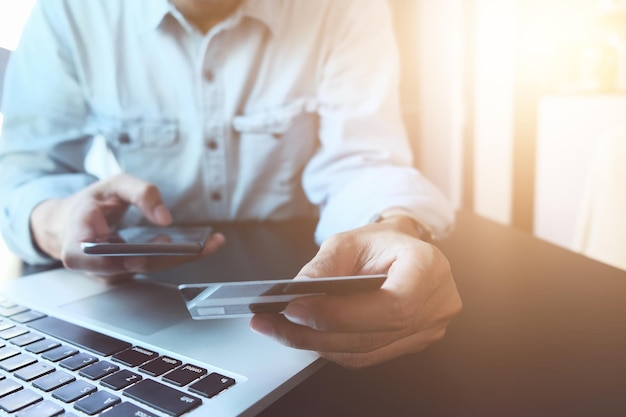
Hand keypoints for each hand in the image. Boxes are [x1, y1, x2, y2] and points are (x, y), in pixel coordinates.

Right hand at [30, 173, 223, 280]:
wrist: (75, 221)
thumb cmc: (92, 203)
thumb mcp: (113, 185)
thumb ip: (140, 192)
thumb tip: (165, 218)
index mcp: (77, 241)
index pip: (87, 258)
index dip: (111, 262)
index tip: (139, 256)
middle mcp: (94, 264)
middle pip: (130, 266)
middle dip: (167, 257)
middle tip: (198, 247)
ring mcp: (112, 272)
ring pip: (147, 268)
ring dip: (180, 258)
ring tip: (210, 243)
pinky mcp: (129, 272)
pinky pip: (154, 265)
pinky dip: (178, 256)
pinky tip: (203, 246)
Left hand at [250, 220, 461, 368]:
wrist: (399, 250)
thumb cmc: (378, 242)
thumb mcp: (348, 241)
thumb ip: (322, 267)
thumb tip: (296, 294)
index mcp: (428, 267)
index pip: (391, 304)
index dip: (342, 314)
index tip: (297, 309)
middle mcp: (437, 302)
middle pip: (375, 334)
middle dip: (318, 333)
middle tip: (275, 323)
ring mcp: (429, 328)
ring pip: (367, 351)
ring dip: (318, 345)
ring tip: (280, 330)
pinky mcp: (412, 343)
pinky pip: (368, 356)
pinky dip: (333, 349)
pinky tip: (306, 337)